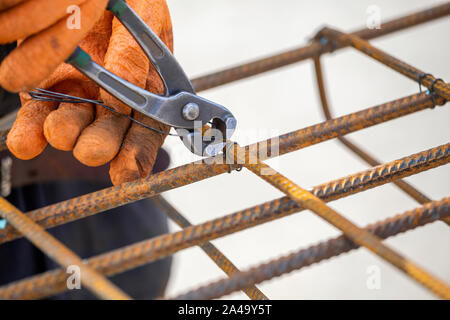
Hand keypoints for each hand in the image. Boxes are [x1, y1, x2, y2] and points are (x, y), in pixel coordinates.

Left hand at [1, 0, 172, 184]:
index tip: (127, 172)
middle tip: (92, 149)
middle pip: (110, 136)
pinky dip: (30, 134)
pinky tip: (27, 141)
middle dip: (101, 146)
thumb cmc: (131, 0)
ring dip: (66, 136)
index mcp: (150, 88)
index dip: (139, 153)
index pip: (148, 130)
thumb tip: (134, 88)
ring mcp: (80, 97)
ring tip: (59, 129)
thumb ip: (136, 54)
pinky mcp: (47, 90)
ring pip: (73, 130)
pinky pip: (37, 118)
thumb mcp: (145, 16)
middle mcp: (114, 101)